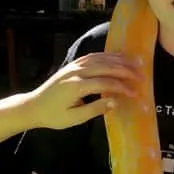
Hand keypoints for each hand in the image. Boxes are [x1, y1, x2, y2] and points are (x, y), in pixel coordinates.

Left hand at [26, 52, 140, 129]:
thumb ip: (96, 109)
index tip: (136, 94)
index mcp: (76, 86)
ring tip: (135, 64)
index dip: (123, 87)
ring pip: (100, 58)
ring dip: (119, 60)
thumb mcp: (75, 118)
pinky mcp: (72, 64)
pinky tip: (117, 58)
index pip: (105, 83)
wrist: (33, 106)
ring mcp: (73, 66)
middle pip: (106, 67)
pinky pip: (92, 56)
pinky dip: (107, 56)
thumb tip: (116, 101)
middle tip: (141, 76)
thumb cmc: (54, 116)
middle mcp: (75, 72)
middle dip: (125, 71)